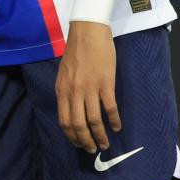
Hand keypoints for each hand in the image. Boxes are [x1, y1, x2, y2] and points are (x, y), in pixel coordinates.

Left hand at [56, 21, 120, 152]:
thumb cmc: (77, 49)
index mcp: (62, 90)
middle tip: (93, 149)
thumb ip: (66, 90)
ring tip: (105, 144)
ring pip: (94, 120)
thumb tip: (70, 108)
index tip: (78, 144)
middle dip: (85, 141)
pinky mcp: (106, 83)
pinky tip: (117, 126)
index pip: (64, 121)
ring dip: (100, 136)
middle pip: (78, 125)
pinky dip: (114, 120)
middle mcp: (74, 92)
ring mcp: (90, 88)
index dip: (72, 137)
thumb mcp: (64, 72)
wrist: (89, 30)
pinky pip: (110, 108)